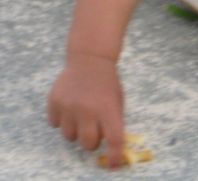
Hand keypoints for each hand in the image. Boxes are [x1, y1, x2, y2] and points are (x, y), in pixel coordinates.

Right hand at [47, 53, 124, 168]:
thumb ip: (115, 122)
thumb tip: (113, 149)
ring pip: (69, 137)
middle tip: (94, 129)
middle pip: (88, 144)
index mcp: (108, 108)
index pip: (114, 138)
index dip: (114, 155)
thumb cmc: (107, 83)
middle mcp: (88, 110)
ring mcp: (69, 107)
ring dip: (76, 130)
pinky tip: (69, 105)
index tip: (113, 165)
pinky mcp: (54, 103)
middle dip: (92, 141)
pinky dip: (61, 119)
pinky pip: (55, 124)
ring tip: (80, 113)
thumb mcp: (117, 100)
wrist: (90, 60)